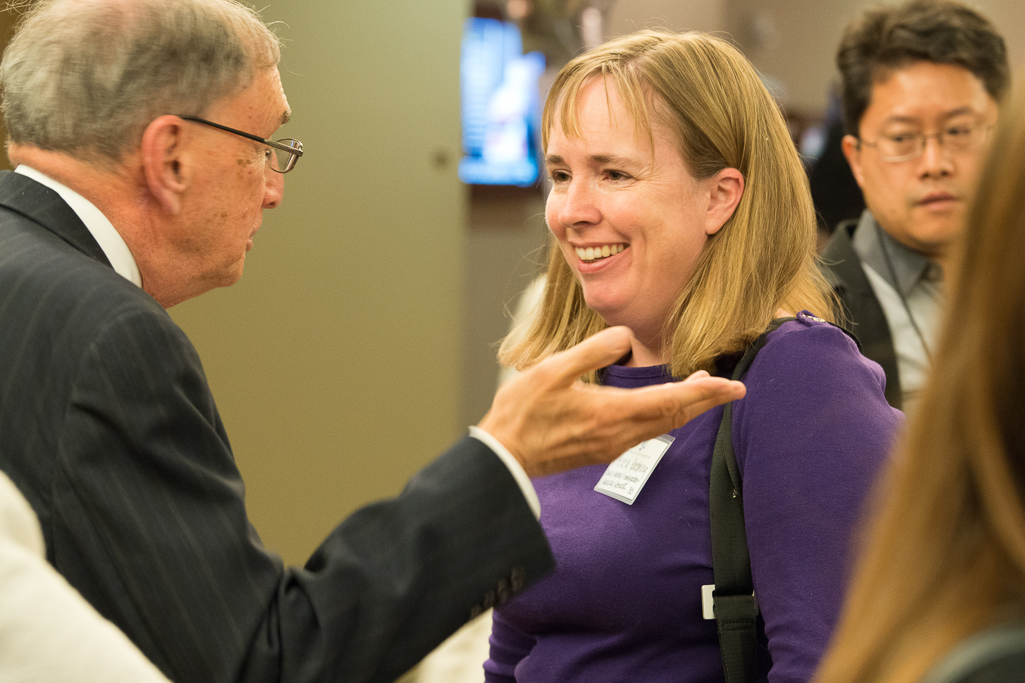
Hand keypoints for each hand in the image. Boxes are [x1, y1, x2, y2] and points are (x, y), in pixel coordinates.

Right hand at [477, 326, 745, 476]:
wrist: (505, 457)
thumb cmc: (523, 412)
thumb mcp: (552, 371)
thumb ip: (592, 351)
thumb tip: (625, 337)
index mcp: (612, 412)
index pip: (672, 400)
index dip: (706, 393)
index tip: (733, 386)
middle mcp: (619, 434)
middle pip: (675, 416)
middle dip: (706, 402)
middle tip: (734, 389)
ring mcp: (612, 445)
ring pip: (662, 425)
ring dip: (686, 408)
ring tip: (704, 391)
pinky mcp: (602, 449)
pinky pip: (646, 432)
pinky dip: (665, 416)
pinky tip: (663, 406)